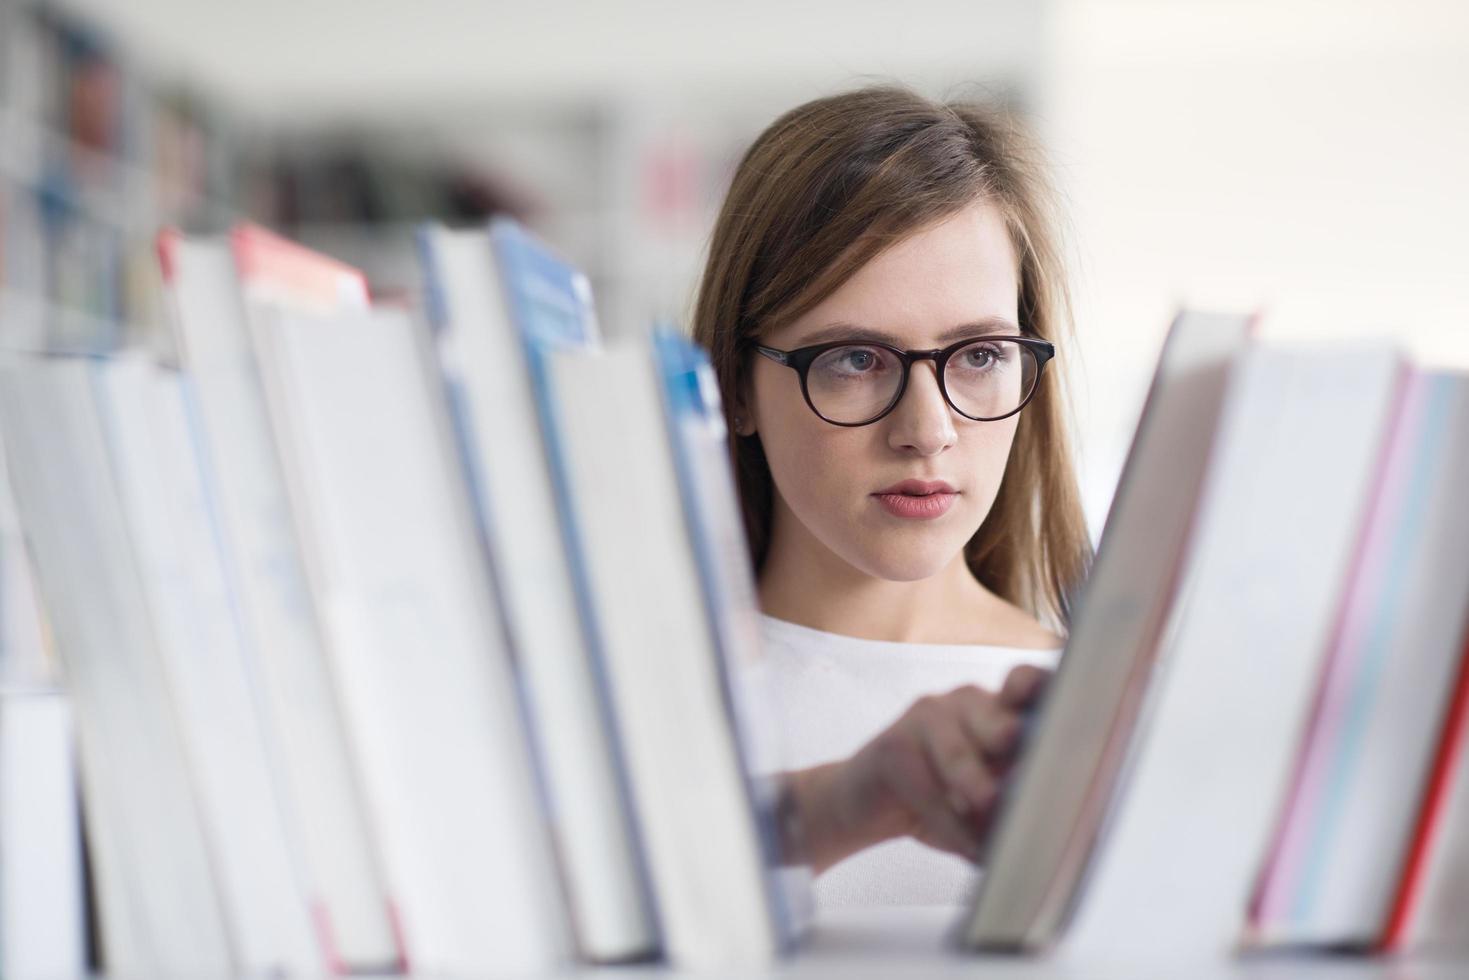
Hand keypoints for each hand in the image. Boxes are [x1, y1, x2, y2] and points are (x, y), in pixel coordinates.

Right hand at [779, 665, 1050, 873]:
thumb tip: (1057, 819)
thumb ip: (1016, 791)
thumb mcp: (985, 795)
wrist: (866, 804)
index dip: (1045, 693)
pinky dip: (948, 823)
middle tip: (1022, 778)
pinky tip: (963, 844)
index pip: (1027, 683)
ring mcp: (925, 715)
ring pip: (961, 757)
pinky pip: (927, 787)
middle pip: (1000, 720)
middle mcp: (964, 702)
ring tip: (991, 828)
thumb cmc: (937, 799)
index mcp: (995, 709)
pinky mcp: (892, 744)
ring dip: (977, 797)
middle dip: (1012, 751)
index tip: (1067, 715)